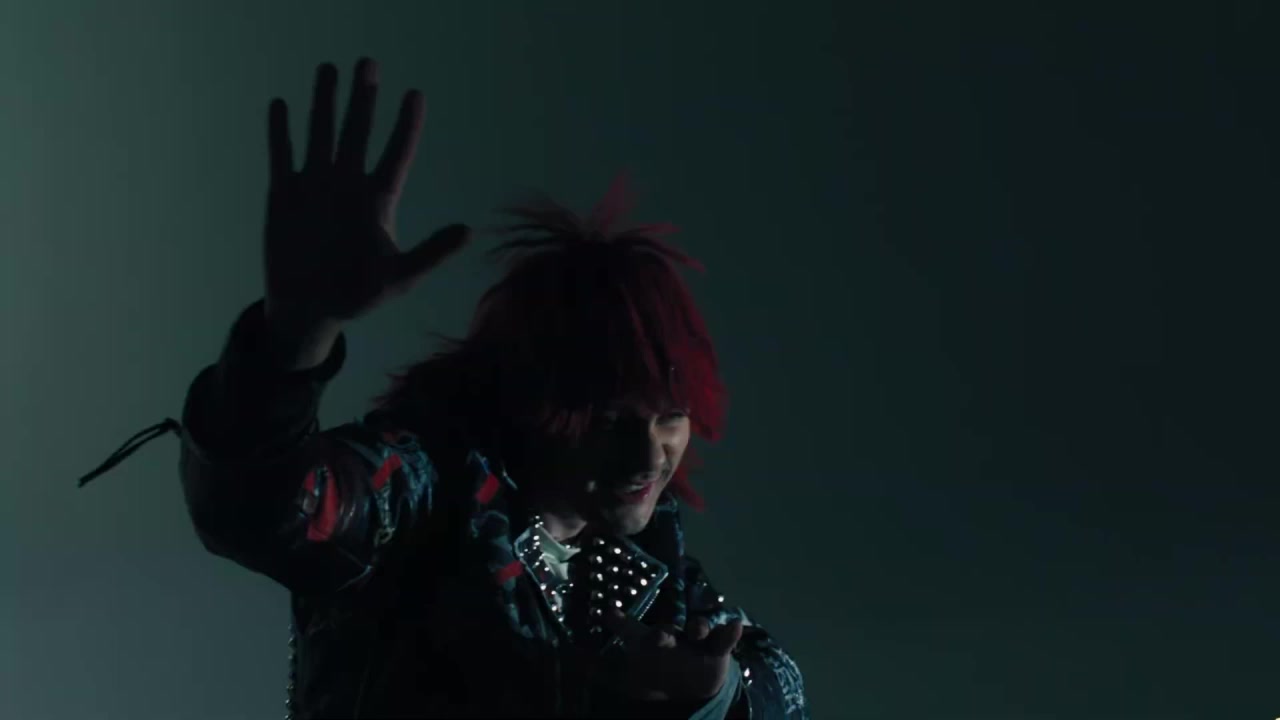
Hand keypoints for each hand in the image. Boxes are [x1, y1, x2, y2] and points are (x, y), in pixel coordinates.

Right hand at [262, 58, 468, 334]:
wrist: (310, 310)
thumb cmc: (359, 296)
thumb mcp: (400, 277)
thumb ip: (432, 253)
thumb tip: (469, 231)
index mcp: (379, 201)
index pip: (397, 154)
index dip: (406, 126)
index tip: (416, 94)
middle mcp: (349, 186)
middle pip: (358, 133)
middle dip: (364, 98)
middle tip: (369, 62)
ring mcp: (316, 187)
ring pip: (322, 134)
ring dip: (325, 102)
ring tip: (328, 68)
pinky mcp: (285, 196)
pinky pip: (283, 156)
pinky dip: (281, 132)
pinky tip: (282, 105)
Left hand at [600, 610, 743, 704]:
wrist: (689, 685)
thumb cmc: (657, 671)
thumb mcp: (630, 670)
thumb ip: (606, 658)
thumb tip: (582, 641)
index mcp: (650, 640)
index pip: (634, 630)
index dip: (621, 624)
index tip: (609, 614)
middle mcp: (673, 636)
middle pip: (667, 631)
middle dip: (664, 633)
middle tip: (658, 636)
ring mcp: (696, 642)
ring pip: (698, 629)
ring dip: (698, 626)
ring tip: (698, 628)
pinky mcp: (716, 651)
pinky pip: (723, 640)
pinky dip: (729, 632)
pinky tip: (734, 626)